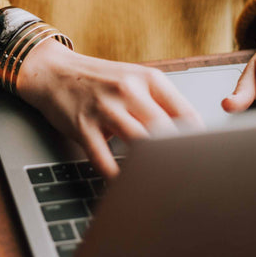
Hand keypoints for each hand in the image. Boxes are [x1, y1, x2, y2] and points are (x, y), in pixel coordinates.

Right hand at [17, 39, 202, 178]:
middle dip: (177, 157)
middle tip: (185, 177)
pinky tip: (124, 183)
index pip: (185, 113)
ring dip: (150, 167)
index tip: (201, 159)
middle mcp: (128, 90)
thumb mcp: (132, 79)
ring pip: (139, 144)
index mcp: (148, 78)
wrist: (54, 72)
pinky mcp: (83, 126)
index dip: (197, 141)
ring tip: (159, 185)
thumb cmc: (98, 79)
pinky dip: (116, 176)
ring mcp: (104, 108)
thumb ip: (159, 102)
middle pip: (165, 131)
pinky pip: (104, 159)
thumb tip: (188, 134)